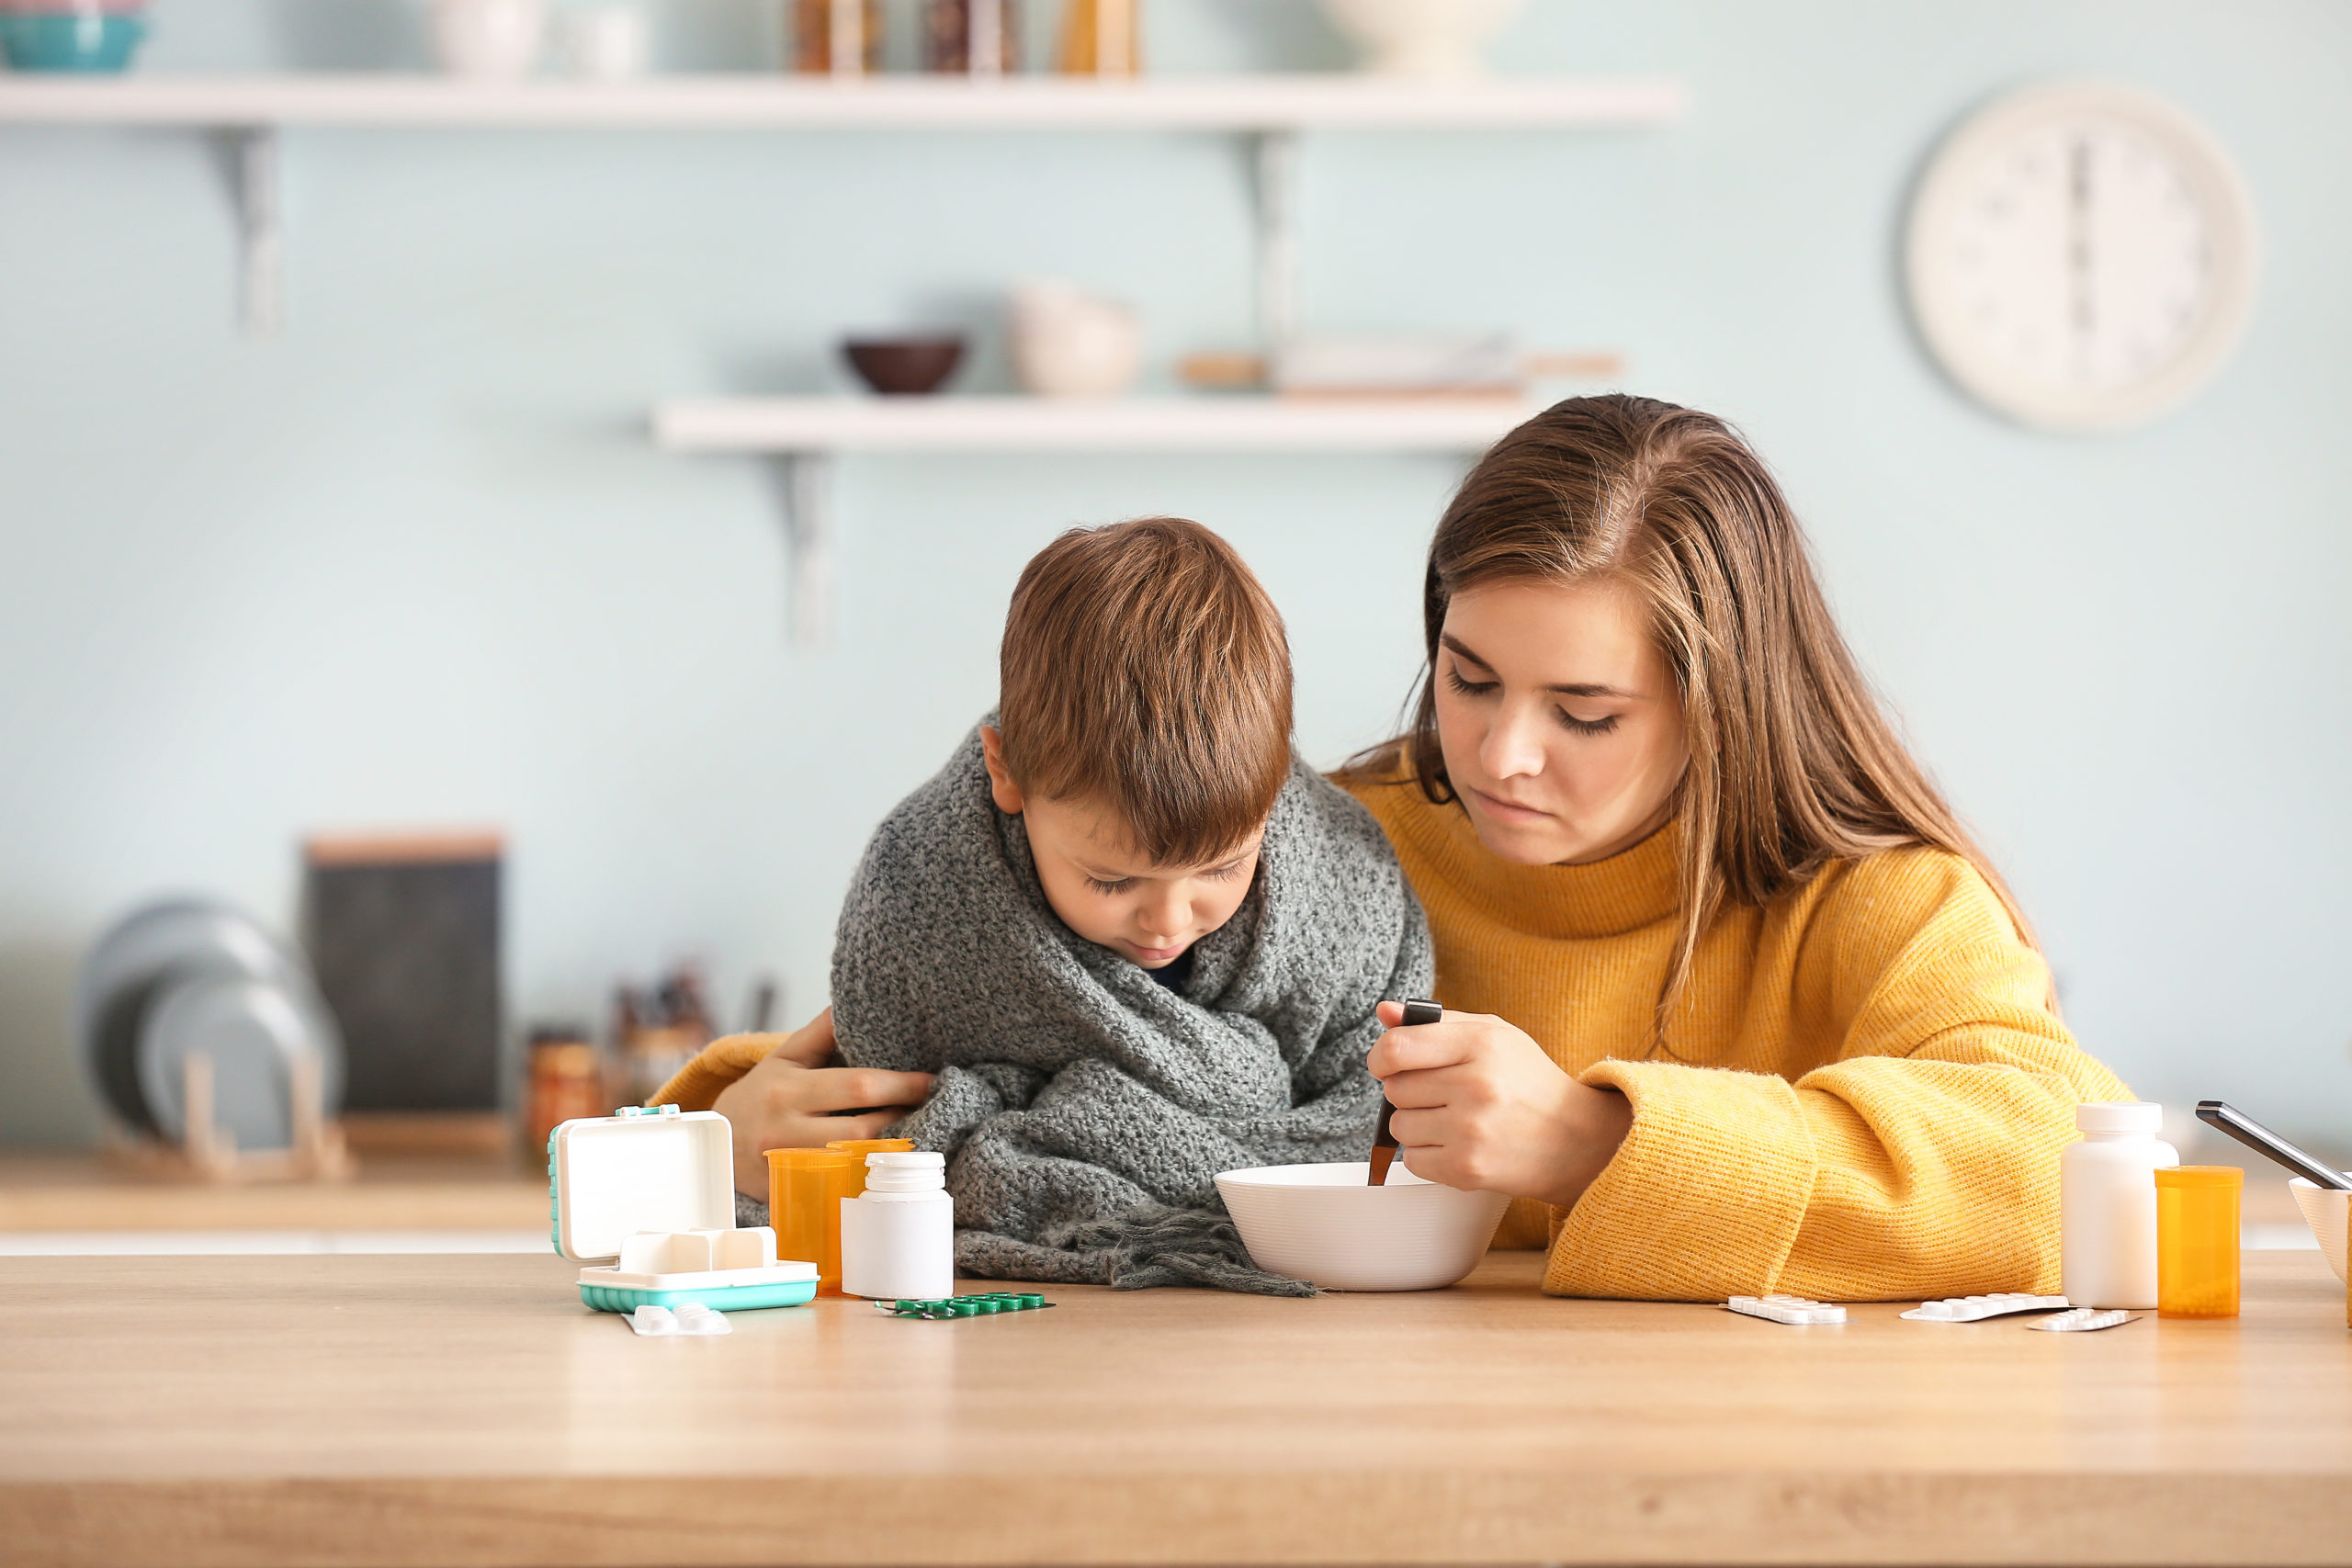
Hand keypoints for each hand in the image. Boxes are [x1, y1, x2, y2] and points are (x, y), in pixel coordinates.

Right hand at [710, 1008, 935, 1195]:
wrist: (718, 1145)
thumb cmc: (761, 1094)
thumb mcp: (783, 1058)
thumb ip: (820, 1032)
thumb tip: (853, 1001)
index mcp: (788, 1090)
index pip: (857, 1086)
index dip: (901, 1085)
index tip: (931, 1081)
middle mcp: (786, 1130)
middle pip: (863, 1130)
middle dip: (904, 1119)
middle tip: (934, 1109)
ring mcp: (787, 1168)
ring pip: (855, 1163)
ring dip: (892, 1150)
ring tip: (920, 1134)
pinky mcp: (791, 1195)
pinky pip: (839, 1188)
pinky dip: (869, 1177)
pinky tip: (889, 1167)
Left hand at [1367, 1001, 1630, 1208]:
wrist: (1575, 1139)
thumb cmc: (1527, 1081)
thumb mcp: (1493, 1035)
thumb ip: (1436, 1022)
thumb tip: (1384, 1012)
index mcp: (1480, 1044)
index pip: (1397, 1049)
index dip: (1380, 1057)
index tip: (1385, 1064)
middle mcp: (1476, 1086)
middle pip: (1395, 1089)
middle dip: (1409, 1091)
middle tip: (1441, 1093)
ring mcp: (1471, 1131)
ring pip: (1399, 1127)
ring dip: (1417, 1124)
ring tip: (1453, 1120)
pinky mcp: (1468, 1169)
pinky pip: (1412, 1160)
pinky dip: (1427, 1155)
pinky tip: (1457, 1144)